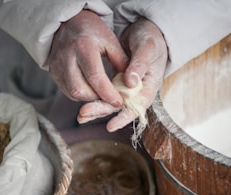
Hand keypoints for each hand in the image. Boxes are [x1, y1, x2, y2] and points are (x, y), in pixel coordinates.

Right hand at [48, 10, 127, 106]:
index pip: (95, 77)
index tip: (118, 101)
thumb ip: (121, 62)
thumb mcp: (111, 41)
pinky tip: (88, 88)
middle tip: (109, 96)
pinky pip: (67, 91)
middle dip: (97, 98)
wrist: (69, 23)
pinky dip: (80, 94)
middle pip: (80, 89)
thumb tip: (130, 84)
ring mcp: (57, 66)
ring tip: (99, 91)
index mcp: (84, 46)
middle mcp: (67, 57)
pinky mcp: (53, 72)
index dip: (107, 93)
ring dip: (89, 97)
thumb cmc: (92, 32)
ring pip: (73, 93)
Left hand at [78, 17, 167, 131]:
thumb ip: (140, 65)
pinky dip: (95, 99)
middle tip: (84, 113)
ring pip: (110, 102)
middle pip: (119, 107)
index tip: (110, 125)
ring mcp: (126, 89)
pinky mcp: (117, 83)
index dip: (123, 117)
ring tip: (80, 115)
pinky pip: (105, 94)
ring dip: (96, 109)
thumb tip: (131, 83)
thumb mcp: (148, 48)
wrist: (146, 34)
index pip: (137, 107)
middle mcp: (137, 92)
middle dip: (101, 111)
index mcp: (148, 87)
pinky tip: (83, 106)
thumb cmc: (150, 40)